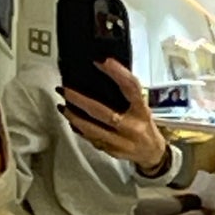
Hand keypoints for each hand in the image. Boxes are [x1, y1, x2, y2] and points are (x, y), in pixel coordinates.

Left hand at [59, 54, 171, 173]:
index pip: (131, 88)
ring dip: (74, 116)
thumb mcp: (142, 107)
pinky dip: (78, 128)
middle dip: (80, 100)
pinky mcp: (111, 150)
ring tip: (62, 105)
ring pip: (92, 129)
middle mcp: (132, 126)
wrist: (152, 153)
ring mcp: (121, 141)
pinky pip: (91, 138)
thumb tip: (101, 75)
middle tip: (64, 89)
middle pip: (103, 112)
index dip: (117, 73)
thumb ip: (127, 96)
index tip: (101, 61)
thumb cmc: (144, 125)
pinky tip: (70, 119)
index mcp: (142, 111)